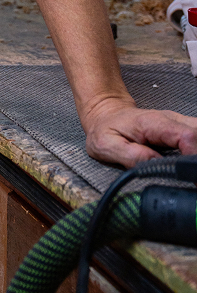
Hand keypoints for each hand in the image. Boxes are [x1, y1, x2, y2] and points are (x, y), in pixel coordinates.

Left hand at [82, 98, 196, 167]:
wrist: (106, 114)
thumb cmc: (105, 128)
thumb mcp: (106, 145)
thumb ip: (131, 156)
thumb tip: (155, 164)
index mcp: (154, 123)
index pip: (187, 136)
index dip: (194, 156)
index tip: (192, 177)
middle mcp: (171, 120)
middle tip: (192, 177)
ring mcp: (177, 123)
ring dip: (196, 154)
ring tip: (190, 173)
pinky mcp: (180, 130)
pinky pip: (195, 138)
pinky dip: (195, 150)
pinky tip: (189, 165)